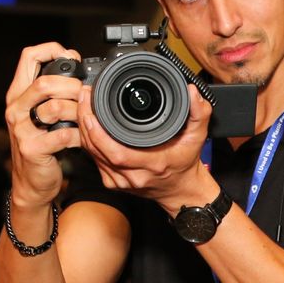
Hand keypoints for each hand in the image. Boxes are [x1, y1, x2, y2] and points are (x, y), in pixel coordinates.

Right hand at [4, 42, 86, 205]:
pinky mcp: (32, 148)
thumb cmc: (43, 145)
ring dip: (79, 112)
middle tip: (87, 95)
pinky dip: (79, 136)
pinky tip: (83, 138)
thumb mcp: (42, 114)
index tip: (73, 59)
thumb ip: (54, 93)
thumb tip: (79, 69)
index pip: (29, 56)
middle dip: (73, 86)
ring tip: (87, 119)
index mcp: (18, 93)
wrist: (32, 183)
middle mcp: (15, 108)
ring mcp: (21, 129)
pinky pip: (62, 135)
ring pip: (54, 107)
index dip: (53, 50)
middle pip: (45, 83)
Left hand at [77, 82, 217, 214]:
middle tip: (85, 99)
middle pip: (98, 151)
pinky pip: (94, 161)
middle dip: (87, 123)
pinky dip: (89, 142)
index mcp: (153, 164)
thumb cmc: (185, 163)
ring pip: (93, 155)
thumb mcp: (198, 137)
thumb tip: (192, 92)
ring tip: (84, 106)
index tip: (93, 111)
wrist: (180, 190)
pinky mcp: (113, 182)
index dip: (99, 134)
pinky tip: (88, 125)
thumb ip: (199, 113)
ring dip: (84, 131)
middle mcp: (134, 176)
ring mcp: (121, 181)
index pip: (117, 153)